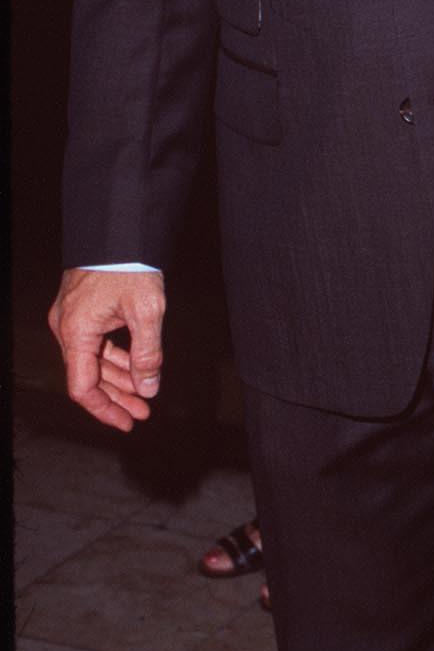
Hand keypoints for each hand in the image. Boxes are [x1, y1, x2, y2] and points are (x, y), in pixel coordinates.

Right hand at [49, 267, 164, 431]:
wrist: (119, 229)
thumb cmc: (130, 265)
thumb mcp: (147, 311)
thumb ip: (148, 353)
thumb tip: (149, 388)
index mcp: (76, 332)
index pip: (83, 387)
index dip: (105, 409)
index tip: (127, 422)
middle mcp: (67, 327)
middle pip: (88, 377)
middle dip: (116, 397)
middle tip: (142, 413)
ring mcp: (71, 317)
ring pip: (92, 360)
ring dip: (118, 378)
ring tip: (144, 395)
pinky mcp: (81, 308)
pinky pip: (95, 343)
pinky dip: (115, 357)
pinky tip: (135, 367)